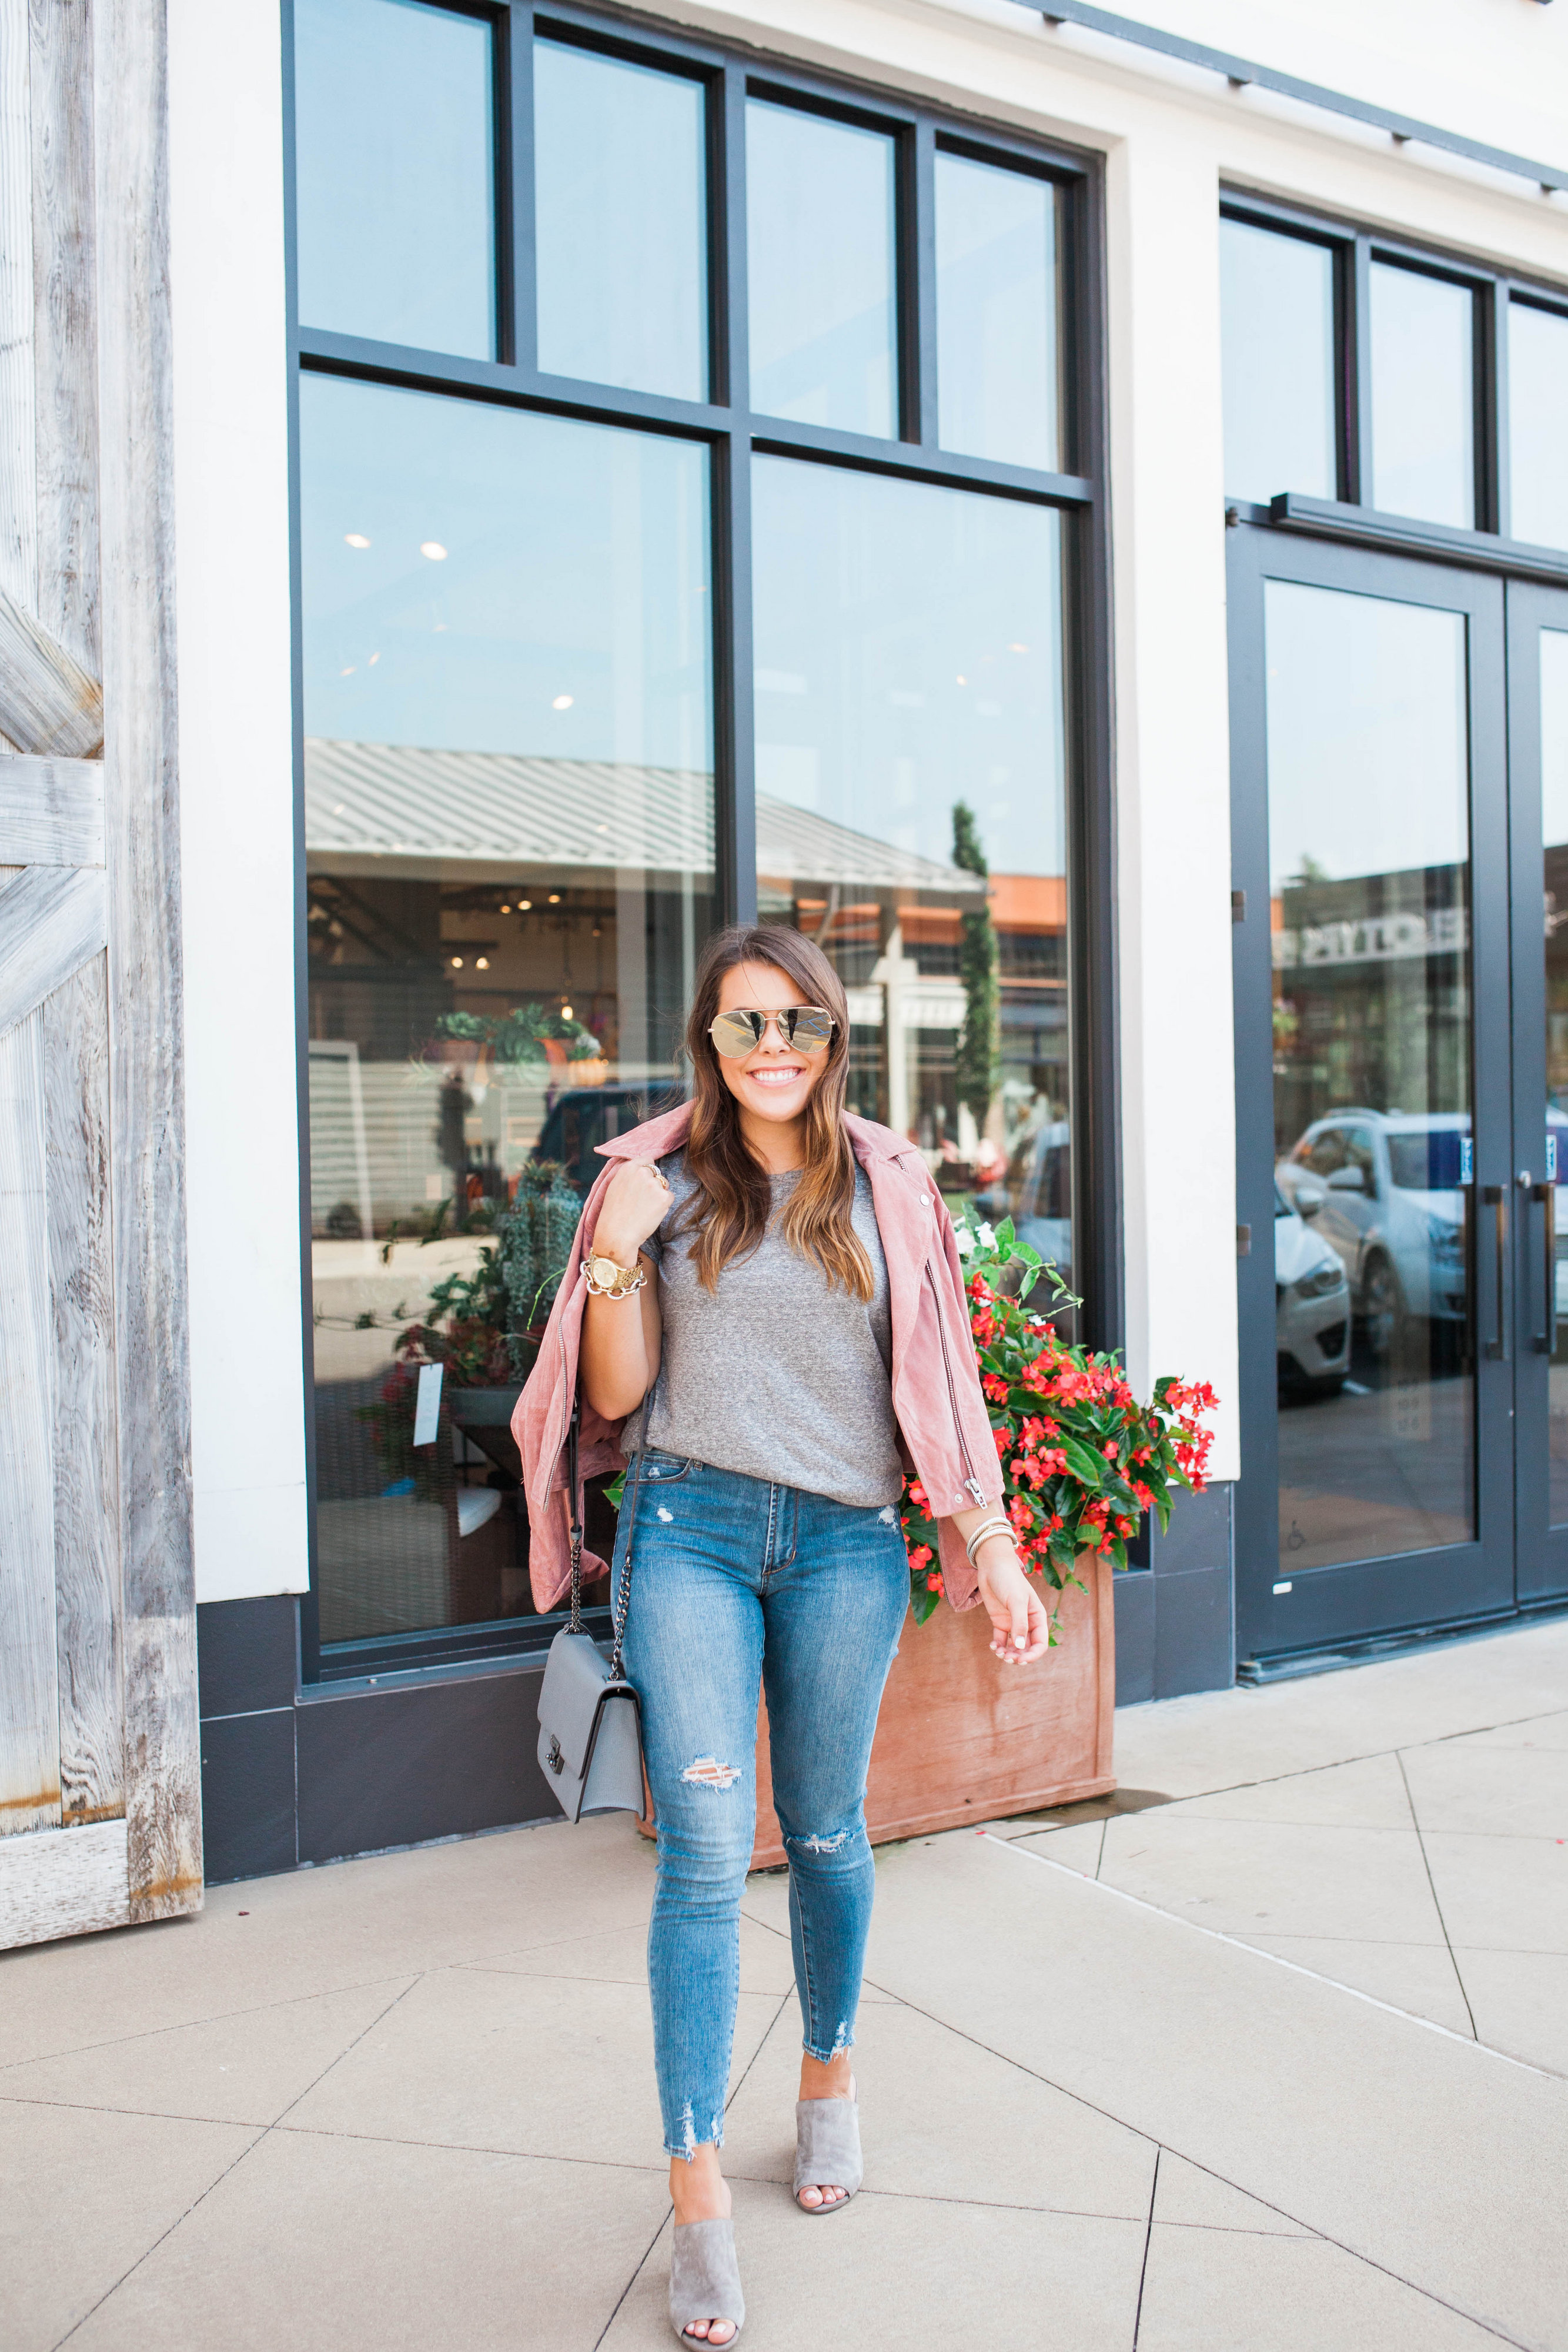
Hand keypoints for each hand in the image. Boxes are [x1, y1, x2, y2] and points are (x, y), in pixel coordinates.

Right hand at [592, 1158, 669, 1264]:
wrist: (617, 1235)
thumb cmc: (613, 1215)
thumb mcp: (615, 1187)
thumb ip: (628, 1176)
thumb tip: (641, 1169)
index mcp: (628, 1168)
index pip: (647, 1160)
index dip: (648, 1171)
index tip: (645, 1180)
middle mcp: (642, 1173)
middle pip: (657, 1174)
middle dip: (653, 1184)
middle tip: (642, 1201)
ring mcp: (654, 1184)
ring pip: (664, 1186)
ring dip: (659, 1195)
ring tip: (644, 1209)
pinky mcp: (664, 1197)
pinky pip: (669, 1198)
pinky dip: (663, 1206)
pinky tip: (651, 1214)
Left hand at [975, 1538, 1049, 1665]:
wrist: (991, 1566)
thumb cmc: (1008, 1580)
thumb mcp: (1017, 1601)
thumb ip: (1019, 1624)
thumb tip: (1021, 1648)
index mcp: (1038, 1617)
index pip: (1040, 1643)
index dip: (1033, 1655)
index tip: (1021, 1660)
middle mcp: (1027, 1622)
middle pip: (1027, 1648)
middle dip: (1018, 1656)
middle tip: (1007, 1658)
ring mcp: (1013, 1622)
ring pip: (1014, 1646)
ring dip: (1008, 1653)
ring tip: (998, 1652)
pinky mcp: (1000, 1621)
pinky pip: (1001, 1640)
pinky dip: (998, 1646)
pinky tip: (993, 1646)